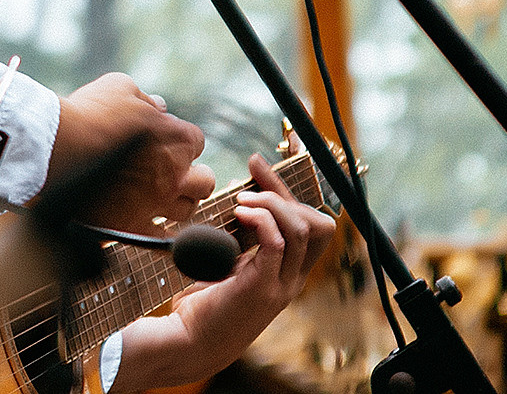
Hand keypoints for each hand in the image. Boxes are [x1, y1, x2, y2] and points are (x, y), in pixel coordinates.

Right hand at [48, 74, 213, 230]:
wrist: (57, 149)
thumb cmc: (88, 113)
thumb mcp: (119, 87)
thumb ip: (145, 99)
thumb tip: (158, 106)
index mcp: (176, 139)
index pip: (196, 141)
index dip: (180, 139)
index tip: (163, 140)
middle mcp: (175, 174)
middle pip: (205, 181)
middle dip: (195, 175)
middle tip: (176, 172)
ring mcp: (157, 203)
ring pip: (187, 210)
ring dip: (179, 201)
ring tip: (163, 196)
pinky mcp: (134, 226)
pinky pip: (160, 237)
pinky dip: (159, 230)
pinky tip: (150, 223)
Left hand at [111, 154, 336, 390]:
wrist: (188, 341)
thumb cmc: (202, 303)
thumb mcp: (227, 263)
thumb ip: (240, 240)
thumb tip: (238, 201)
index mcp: (288, 272)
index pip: (312, 225)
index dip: (290, 191)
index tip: (259, 164)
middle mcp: (292, 279)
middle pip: (318, 224)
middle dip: (287, 193)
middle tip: (252, 181)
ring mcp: (281, 285)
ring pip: (302, 230)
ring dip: (273, 203)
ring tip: (242, 199)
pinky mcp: (262, 288)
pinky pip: (278, 243)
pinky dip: (262, 218)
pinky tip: (239, 211)